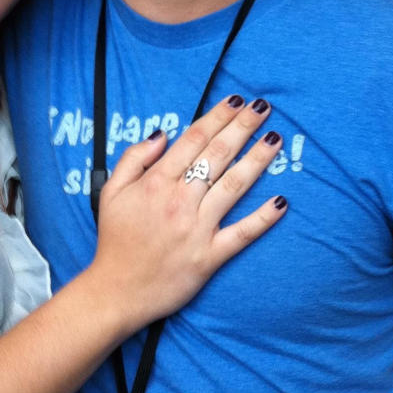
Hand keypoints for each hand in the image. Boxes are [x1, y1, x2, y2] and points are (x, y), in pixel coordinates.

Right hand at [91, 97, 286, 330]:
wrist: (116, 291)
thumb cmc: (115, 240)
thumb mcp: (111, 192)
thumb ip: (133, 159)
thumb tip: (162, 134)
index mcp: (156, 183)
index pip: (194, 139)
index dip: (217, 117)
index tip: (236, 101)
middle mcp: (179, 201)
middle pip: (218, 155)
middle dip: (242, 127)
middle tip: (263, 107)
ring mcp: (197, 229)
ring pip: (233, 186)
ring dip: (257, 159)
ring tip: (275, 138)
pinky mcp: (210, 257)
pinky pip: (242, 234)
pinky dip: (263, 218)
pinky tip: (282, 201)